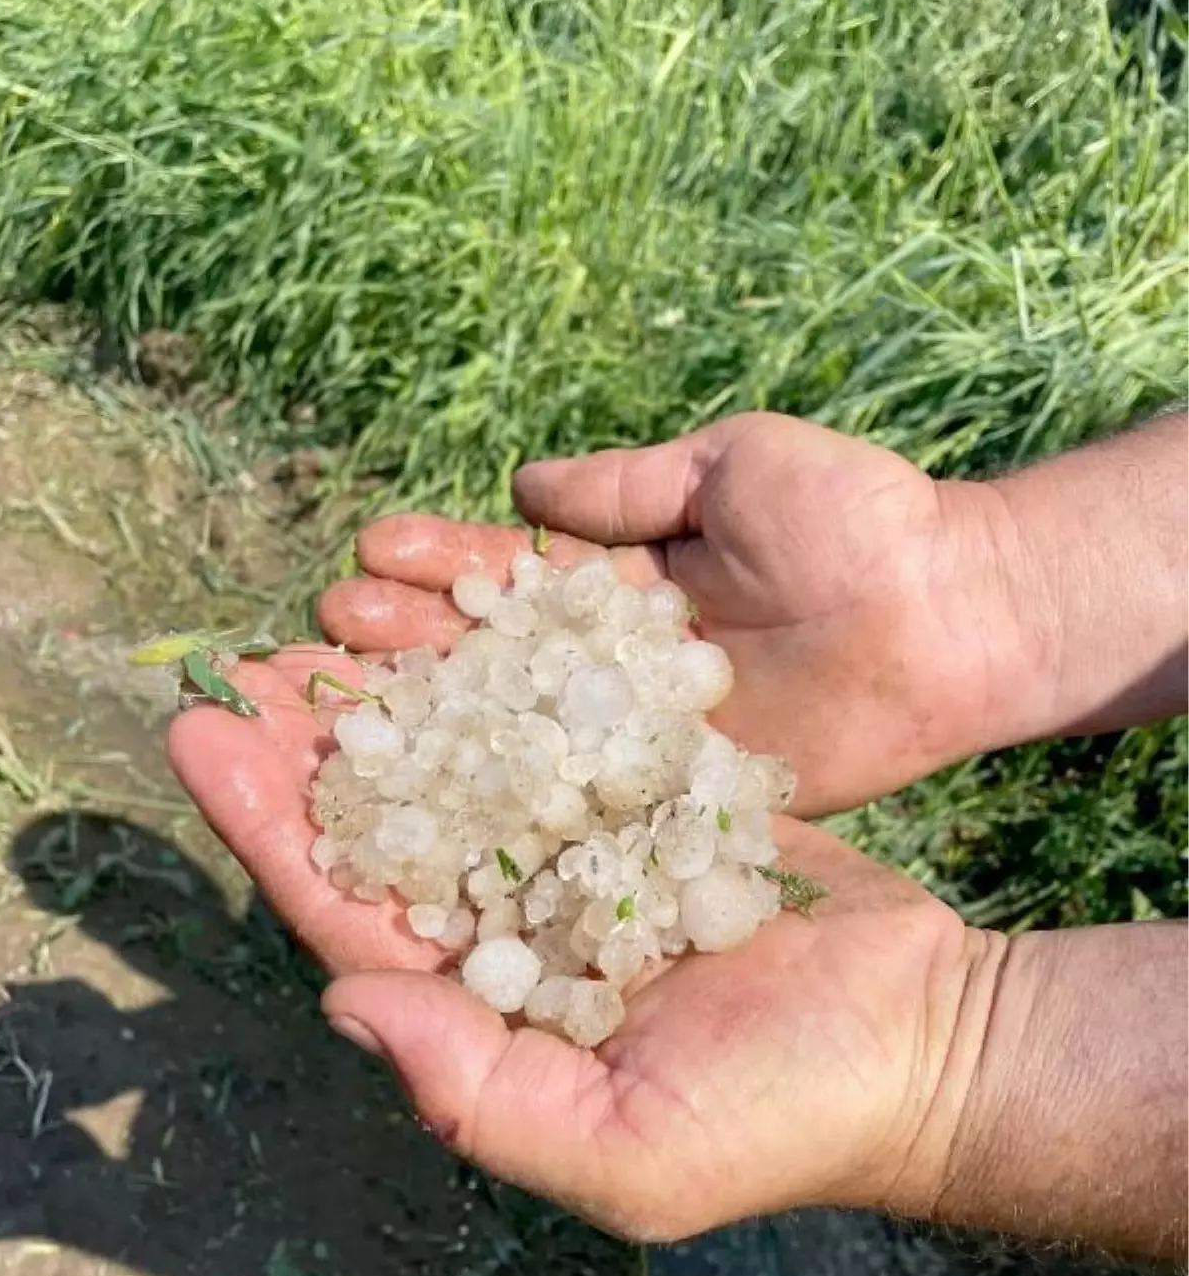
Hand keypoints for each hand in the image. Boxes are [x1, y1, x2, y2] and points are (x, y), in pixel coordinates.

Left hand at [168, 652, 994, 1240]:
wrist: (929, 1035)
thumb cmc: (787, 1114)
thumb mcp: (630, 1151)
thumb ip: (478, 1090)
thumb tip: (342, 999)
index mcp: (490, 1016)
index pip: (351, 916)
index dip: (269, 830)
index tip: (201, 737)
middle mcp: (520, 932)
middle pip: (391, 828)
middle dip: (311, 750)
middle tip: (246, 661)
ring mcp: (586, 860)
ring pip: (467, 766)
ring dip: (397, 697)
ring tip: (330, 622)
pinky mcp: (655, 800)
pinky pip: (563, 729)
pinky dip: (506, 675)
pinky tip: (460, 617)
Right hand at [317, 412, 1021, 816]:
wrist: (958, 615)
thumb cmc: (859, 521)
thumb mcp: (736, 468)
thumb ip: (631, 486)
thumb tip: (521, 489)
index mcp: (626, 581)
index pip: (507, 576)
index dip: (438, 568)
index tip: (364, 556)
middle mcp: (618, 667)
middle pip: (491, 662)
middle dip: (403, 648)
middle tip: (316, 641)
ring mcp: (643, 740)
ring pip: (518, 736)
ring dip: (432, 727)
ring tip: (341, 710)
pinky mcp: (681, 801)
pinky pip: (586, 805)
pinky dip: (514, 807)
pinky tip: (435, 807)